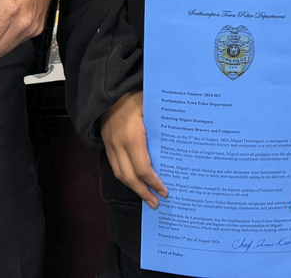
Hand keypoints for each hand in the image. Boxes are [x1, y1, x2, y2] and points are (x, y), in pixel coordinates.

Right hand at [101, 91, 168, 207]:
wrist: (108, 87)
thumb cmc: (134, 94)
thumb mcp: (151, 106)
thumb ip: (163, 125)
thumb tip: (184, 140)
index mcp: (132, 137)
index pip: (142, 168)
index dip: (154, 182)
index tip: (165, 191)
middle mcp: (118, 145)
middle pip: (129, 177)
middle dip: (143, 192)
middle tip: (156, 203)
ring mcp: (110, 145)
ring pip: (119, 174)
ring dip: (133, 188)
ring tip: (146, 197)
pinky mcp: (106, 143)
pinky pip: (115, 166)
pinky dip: (125, 177)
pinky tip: (134, 181)